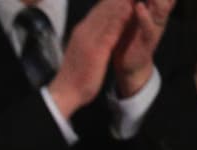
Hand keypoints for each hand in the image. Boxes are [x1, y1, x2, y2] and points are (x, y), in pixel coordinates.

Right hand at [48, 0, 131, 118]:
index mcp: (81, 32)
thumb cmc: (74, 75)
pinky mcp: (96, 50)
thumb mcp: (81, 52)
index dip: (112, 0)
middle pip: (104, 7)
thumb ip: (89, 39)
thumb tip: (97, 31)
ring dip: (122, 3)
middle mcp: (84, 31)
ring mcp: (89, 39)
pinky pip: (112, 30)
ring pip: (108, 15)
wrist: (65, 93)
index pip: (98, 10)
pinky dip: (122, 18)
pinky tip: (132, 10)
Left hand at [112, 0, 174, 97]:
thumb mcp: (127, 22)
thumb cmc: (127, 42)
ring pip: (159, 9)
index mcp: (149, 11)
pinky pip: (148, 28)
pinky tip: (139, 8)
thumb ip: (127, 8)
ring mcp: (153, 29)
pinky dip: (145, 18)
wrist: (127, 69)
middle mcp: (155, 17)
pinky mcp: (148, 42)